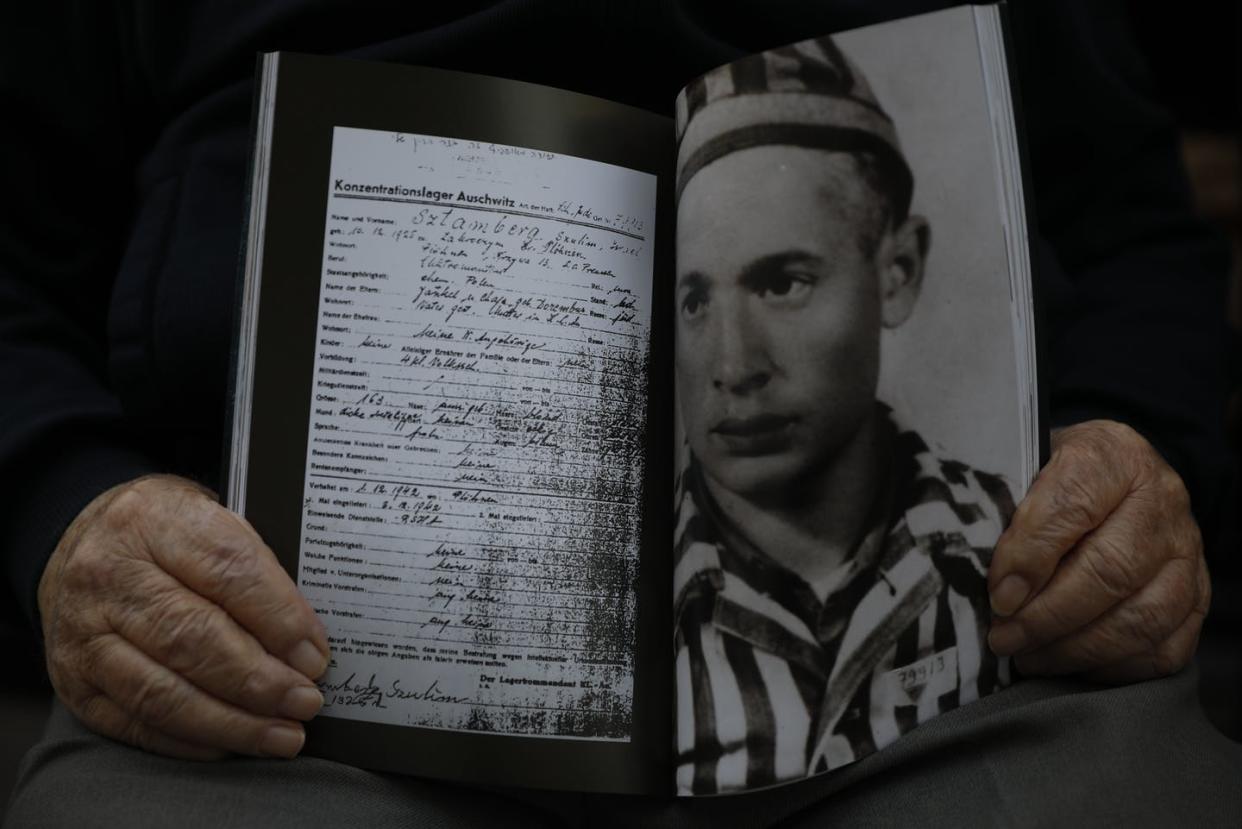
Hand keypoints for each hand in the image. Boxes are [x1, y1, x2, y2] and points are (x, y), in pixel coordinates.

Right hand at [38, 474, 329, 758]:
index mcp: (156, 521)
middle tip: (305, 701)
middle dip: (259, 680)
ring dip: (231, 721)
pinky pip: (133, 722)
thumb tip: (305, 644)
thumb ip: (257, 572)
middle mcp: (111, 575)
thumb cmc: (169, 534)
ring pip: (161, 691)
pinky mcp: (72, 680)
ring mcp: (84, 632)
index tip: (315, 656)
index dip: (279, 619)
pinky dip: (190, 740)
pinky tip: (231, 744)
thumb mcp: (214, 520)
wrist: (85, 540)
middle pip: (192, 638)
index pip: (228, 571)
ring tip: (282, 734)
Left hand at [986, 420, 1209, 681]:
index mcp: (1114, 455)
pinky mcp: (1198, 594)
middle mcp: (1163, 500)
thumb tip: (977, 567)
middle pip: (1110, 570)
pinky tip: (1072, 664)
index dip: (1031, 556)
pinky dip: (1115, 667)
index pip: (1073, 505)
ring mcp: (1187, 550)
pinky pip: (1166, 647)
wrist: (1114, 479)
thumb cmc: (1055, 478)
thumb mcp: (1026, 467)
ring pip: (1142, 615)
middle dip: (1047, 616)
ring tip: (1029, 657)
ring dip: (1076, 648)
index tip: (998, 596)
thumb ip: (1006, 506)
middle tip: (1003, 638)